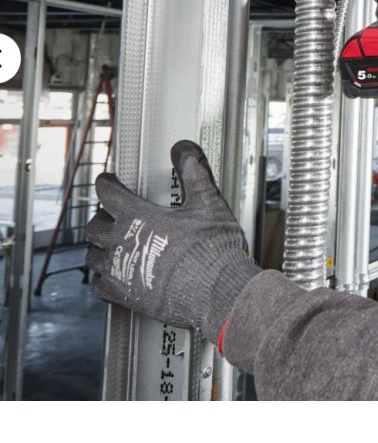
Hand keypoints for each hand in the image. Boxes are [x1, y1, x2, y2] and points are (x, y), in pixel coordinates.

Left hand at [86, 140, 259, 341]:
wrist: (217, 291)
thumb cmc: (213, 248)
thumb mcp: (208, 202)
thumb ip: (193, 172)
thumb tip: (184, 149)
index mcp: (137, 216)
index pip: (108, 193)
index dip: (106, 183)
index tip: (108, 182)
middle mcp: (121, 242)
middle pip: (94, 226)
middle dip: (102, 217)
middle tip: (113, 215)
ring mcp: (119, 271)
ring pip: (93, 256)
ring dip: (101, 247)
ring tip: (114, 245)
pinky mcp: (123, 295)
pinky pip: (99, 285)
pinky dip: (104, 277)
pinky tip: (117, 275)